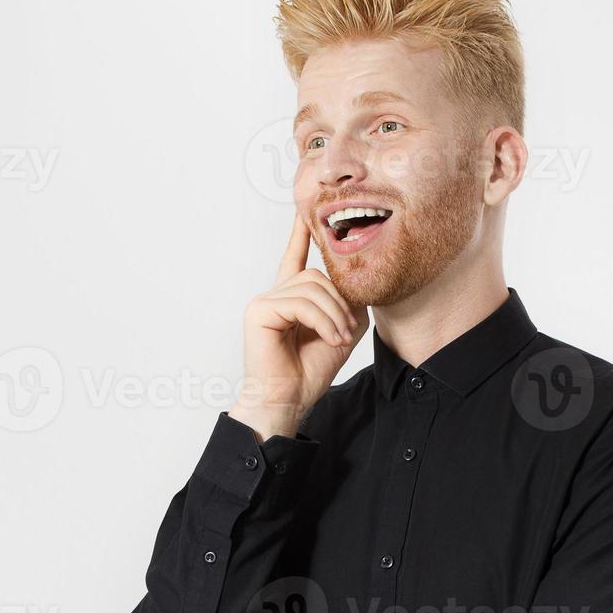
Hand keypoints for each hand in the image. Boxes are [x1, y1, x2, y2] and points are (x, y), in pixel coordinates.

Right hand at [228, 211, 368, 440]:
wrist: (289, 399)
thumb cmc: (310, 370)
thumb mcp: (342, 329)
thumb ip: (347, 301)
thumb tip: (352, 276)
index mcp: (291, 299)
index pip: (295, 259)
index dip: (300, 235)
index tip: (304, 213)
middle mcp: (275, 295)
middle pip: (317, 276)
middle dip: (340, 303)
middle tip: (347, 332)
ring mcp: (264, 301)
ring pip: (312, 287)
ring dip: (334, 314)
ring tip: (339, 338)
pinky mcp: (259, 310)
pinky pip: (301, 302)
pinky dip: (322, 320)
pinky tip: (329, 338)